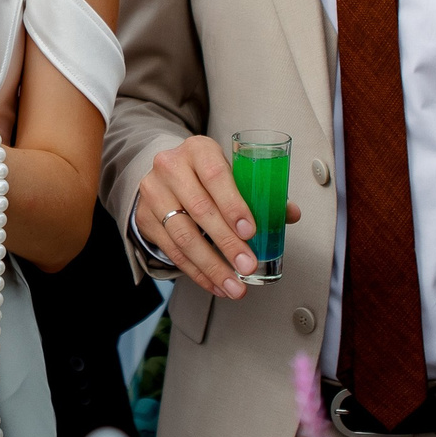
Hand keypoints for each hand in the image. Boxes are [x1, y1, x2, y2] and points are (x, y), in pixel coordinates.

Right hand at [132, 134, 294, 300]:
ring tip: (233, 286)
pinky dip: (197, 272)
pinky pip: (173, 251)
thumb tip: (290, 214)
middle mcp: (171, 167)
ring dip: (211, 266)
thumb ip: (260, 192)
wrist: (166, 173)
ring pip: (183, 235)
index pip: (216, 176)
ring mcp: (154, 193)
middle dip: (227, 243)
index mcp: (198, 150)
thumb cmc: (207, 174)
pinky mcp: (146, 218)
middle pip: (200, 209)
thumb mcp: (231, 172)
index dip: (234, 205)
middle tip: (248, 266)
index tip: (250, 232)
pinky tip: (215, 284)